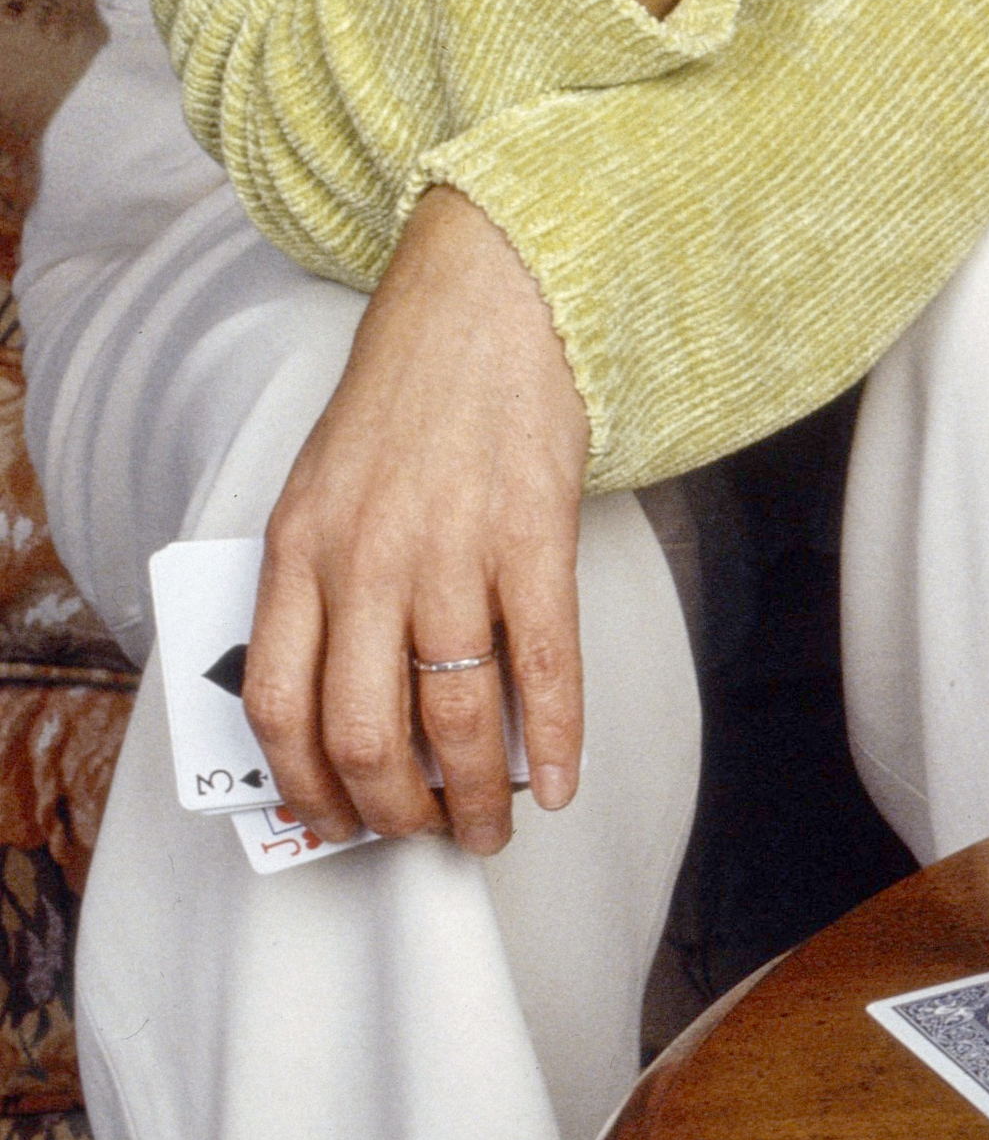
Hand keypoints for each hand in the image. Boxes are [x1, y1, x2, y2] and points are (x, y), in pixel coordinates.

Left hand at [245, 188, 591, 851]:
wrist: (484, 304)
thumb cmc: (405, 398)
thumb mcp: (319, 488)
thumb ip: (316, 584)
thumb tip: (343, 700)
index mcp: (298, 551)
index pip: (279, 706)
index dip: (306, 788)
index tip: (334, 822)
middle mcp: (365, 561)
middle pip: (364, 731)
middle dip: (394, 811)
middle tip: (424, 836)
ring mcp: (450, 551)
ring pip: (452, 714)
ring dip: (474, 795)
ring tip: (493, 826)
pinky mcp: (532, 536)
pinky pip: (542, 663)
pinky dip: (553, 738)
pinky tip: (559, 780)